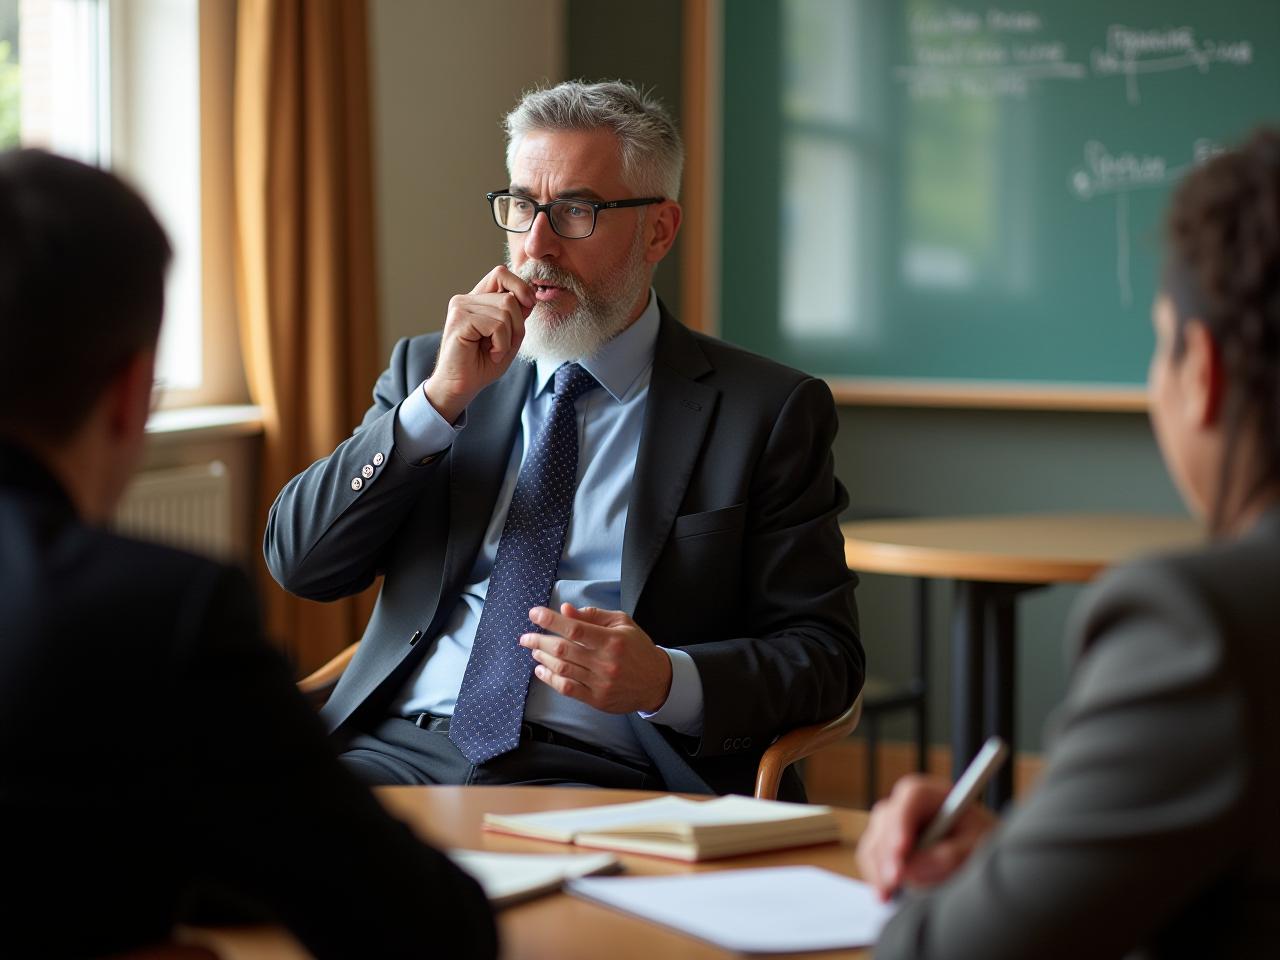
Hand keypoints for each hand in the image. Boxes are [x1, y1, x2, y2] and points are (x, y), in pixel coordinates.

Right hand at [424, 265, 533, 422]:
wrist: (460, 387)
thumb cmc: (482, 364)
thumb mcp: (509, 337)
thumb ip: (518, 316)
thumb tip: (530, 297)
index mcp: (477, 299)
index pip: (501, 274)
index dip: (521, 287)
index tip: (529, 306)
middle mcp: (466, 299)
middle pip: (509, 296)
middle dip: (518, 324)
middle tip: (506, 344)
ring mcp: (460, 307)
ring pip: (506, 310)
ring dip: (509, 337)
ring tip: (495, 351)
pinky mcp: (459, 320)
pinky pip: (496, 325)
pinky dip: (501, 344)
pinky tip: (490, 353)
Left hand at [519, 603, 673, 713]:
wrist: (656, 681)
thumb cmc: (637, 648)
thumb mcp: (622, 623)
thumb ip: (593, 616)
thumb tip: (565, 610)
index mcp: (612, 640)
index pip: (575, 629)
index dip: (551, 620)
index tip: (534, 614)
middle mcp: (605, 662)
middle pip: (563, 650)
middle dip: (539, 641)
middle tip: (526, 637)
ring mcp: (600, 683)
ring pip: (562, 669)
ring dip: (543, 658)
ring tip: (534, 650)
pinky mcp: (597, 699)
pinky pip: (567, 689)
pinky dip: (550, 679)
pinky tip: (541, 670)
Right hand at [855, 774, 996, 900]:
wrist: (981, 862)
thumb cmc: (983, 847)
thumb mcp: (977, 849)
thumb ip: (949, 857)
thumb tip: (911, 869)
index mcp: (934, 795)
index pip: (911, 797)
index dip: (903, 821)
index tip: (902, 850)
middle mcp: (908, 806)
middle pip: (887, 819)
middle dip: (888, 853)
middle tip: (894, 881)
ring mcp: (893, 826)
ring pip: (874, 840)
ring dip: (878, 869)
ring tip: (888, 895)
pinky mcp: (885, 848)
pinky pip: (871, 859)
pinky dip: (876, 877)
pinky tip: (886, 895)